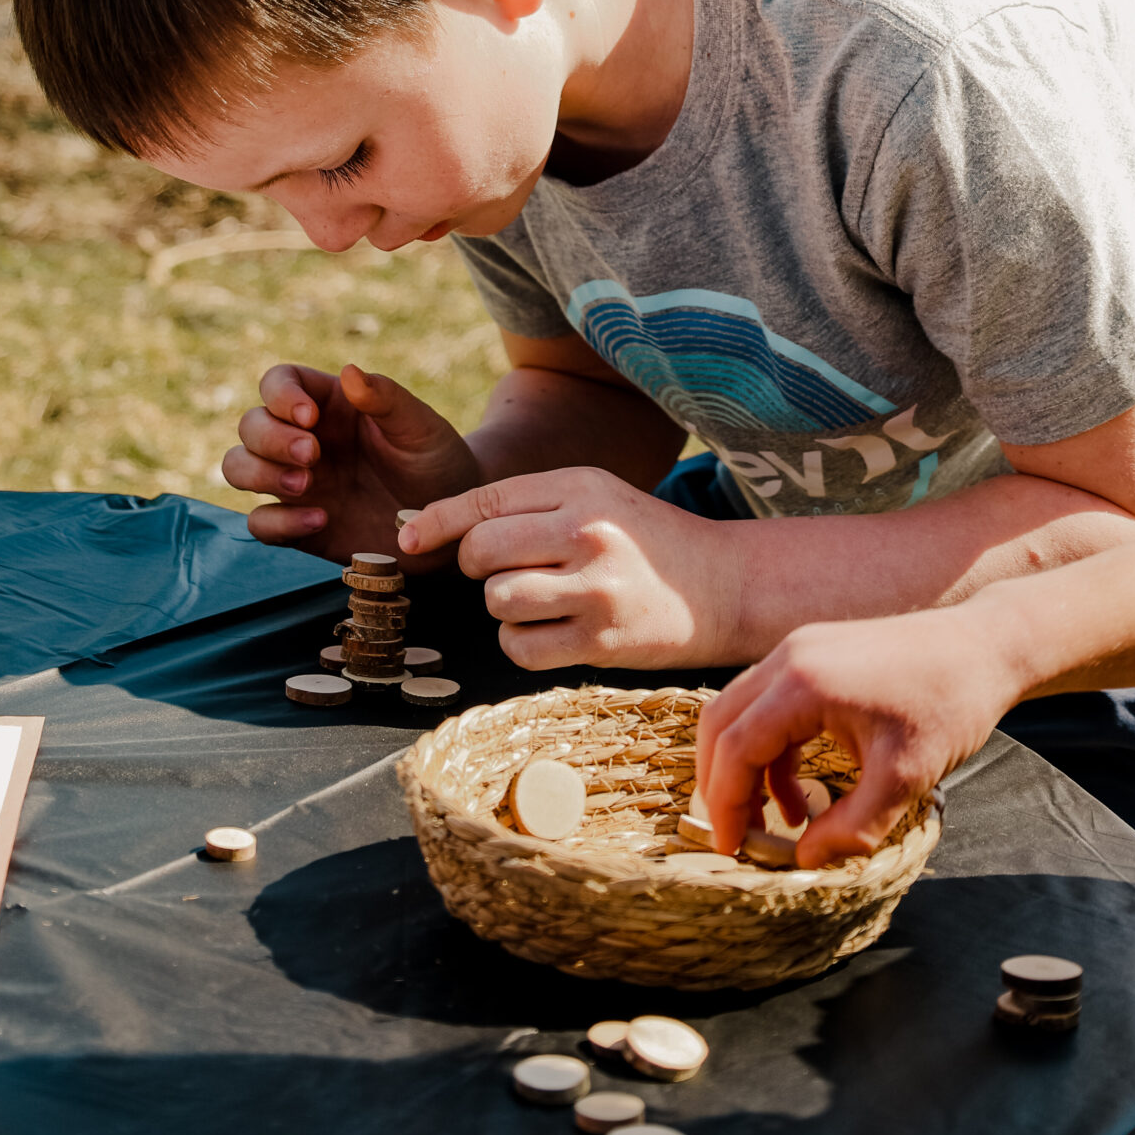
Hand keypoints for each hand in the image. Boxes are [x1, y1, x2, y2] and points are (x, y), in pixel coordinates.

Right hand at [222, 361, 478, 561]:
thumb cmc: (435, 461)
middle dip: (270, 439)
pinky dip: (278, 522)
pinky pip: (260, 523)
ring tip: (305, 485)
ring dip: (259, 474)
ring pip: (239, 468)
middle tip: (312, 456)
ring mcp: (297, 483)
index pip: (278, 382)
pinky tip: (318, 520)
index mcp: (328, 405)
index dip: (280, 395)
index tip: (308, 417)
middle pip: (250, 425)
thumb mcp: (420, 427)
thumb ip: (386, 399)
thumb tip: (349, 371)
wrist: (448, 522)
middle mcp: (303, 440)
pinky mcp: (299, 527)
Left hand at [399, 466, 739, 668]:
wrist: (725, 586)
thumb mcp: (598, 497)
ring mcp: (594, 589)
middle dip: (477, 566)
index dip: (436, 521)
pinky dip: (521, 643)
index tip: (409, 540)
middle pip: (480, 552)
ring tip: (537, 600)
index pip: (485, 501)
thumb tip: (432, 524)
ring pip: (497, 600)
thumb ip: (527, 504)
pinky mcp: (600, 642)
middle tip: (505, 570)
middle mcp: (586, 532)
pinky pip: (520, 647)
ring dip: (503, 606)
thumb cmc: (647, 541)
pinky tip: (551, 631)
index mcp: (582, 487)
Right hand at [695, 607, 1017, 865]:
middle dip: (721, 785)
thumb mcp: (905, 778)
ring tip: (778, 820)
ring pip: (740, 712)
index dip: (725, 805)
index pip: (736, 748)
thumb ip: (852, 826)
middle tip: (739, 835)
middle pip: (720, 724)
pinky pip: (769, 704)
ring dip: (745, 768)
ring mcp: (799, 649)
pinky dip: (771, 749)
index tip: (732, 849)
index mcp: (803, 684)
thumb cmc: (951, 703)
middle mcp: (789, 657)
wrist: (986, 646)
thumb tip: (805, 860)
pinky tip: (801, 788)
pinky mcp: (814, 653)